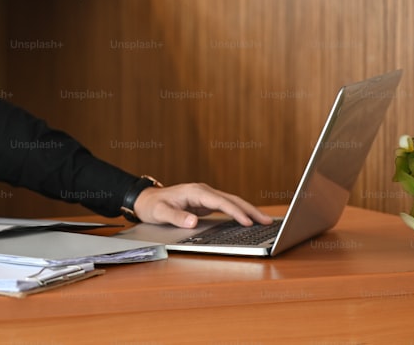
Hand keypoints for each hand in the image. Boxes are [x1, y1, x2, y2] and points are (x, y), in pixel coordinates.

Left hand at [132, 182, 272, 227]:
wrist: (146, 200)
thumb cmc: (153, 206)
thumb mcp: (160, 212)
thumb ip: (176, 216)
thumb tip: (193, 221)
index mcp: (195, 192)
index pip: (220, 201)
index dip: (235, 212)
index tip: (248, 222)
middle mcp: (203, 191)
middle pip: (231, 199)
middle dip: (250, 210)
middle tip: (267, 221)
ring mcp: (206, 196)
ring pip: (232, 202)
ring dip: (248, 211)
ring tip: (265, 221)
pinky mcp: (206, 202)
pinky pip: (227, 206)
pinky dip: (239, 212)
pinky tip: (249, 220)